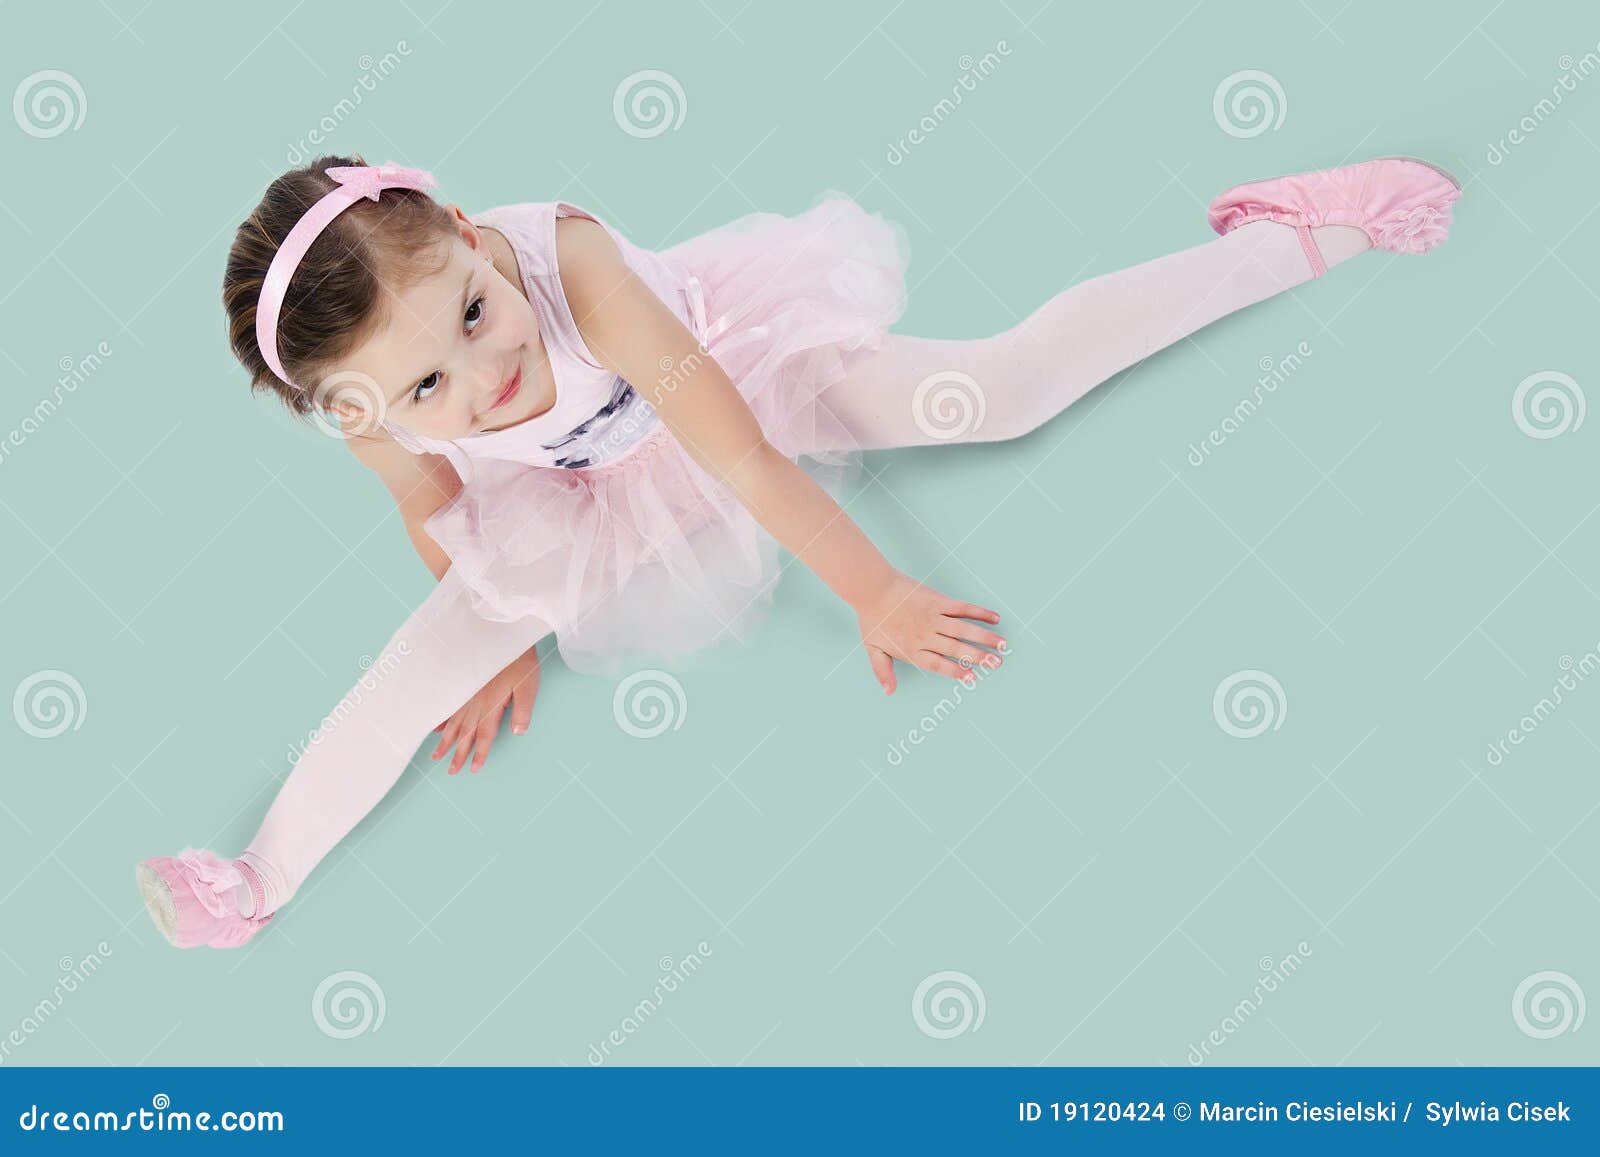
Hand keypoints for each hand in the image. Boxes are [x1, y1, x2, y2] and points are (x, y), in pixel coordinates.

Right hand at [431, 643, 540, 774]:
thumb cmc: (520, 661)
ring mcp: (467, 694)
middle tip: (450, 772)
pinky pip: (449, 706)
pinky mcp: (464, 685)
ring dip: (445, 741)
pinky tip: (434, 728)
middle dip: (457, 754)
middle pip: (464, 734)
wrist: (503, 635)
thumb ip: (523, 711)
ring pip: (453, 723)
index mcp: (491, 706)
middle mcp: (475, 703)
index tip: (472, 770)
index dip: (479, 754)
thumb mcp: (528, 686)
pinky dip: (441, 719)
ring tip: (436, 756)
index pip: (485, 736)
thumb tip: (518, 733)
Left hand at [855, 570, 1005, 693]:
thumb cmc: (872, 618)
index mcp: (912, 650)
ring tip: (1003, 645)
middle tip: (997, 663)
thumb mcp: (873, 648)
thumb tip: (889, 692)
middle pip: (956, 649)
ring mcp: (933, 617)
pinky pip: (962, 608)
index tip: (973, 678)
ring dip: (985, 637)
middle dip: (979, 657)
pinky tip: (994, 618)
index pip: (938, 664)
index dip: (956, 671)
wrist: (872, 588)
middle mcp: (926, 635)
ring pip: (964, 630)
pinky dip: (979, 613)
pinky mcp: (938, 601)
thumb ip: (883, 671)